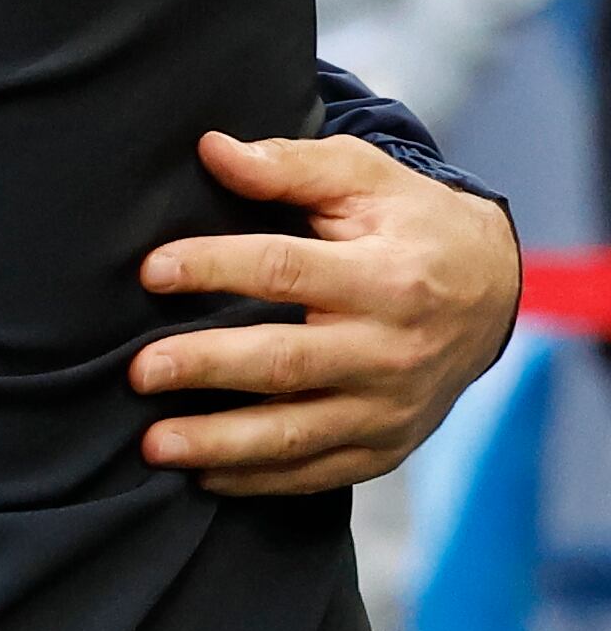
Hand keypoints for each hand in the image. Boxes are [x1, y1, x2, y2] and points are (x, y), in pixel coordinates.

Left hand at [130, 130, 518, 493]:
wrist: (492, 292)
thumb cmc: (411, 225)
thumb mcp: (364, 179)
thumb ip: (289, 165)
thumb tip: (213, 150)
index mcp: (385, 275)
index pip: (285, 271)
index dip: (214, 268)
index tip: (151, 271)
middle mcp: (390, 348)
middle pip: (286, 362)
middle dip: (208, 368)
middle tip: (139, 372)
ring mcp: (390, 406)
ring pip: (296, 434)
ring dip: (220, 444)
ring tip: (153, 444)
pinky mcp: (386, 446)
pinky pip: (315, 473)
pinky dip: (257, 480)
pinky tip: (201, 475)